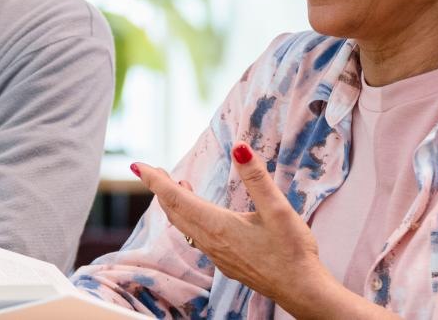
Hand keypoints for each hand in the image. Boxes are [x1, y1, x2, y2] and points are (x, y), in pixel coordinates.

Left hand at [132, 142, 341, 314]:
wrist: (300, 289)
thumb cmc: (291, 251)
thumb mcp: (277, 209)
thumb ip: (256, 177)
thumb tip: (239, 147)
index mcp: (217, 225)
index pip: (176, 198)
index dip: (155, 180)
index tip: (137, 166)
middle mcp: (210, 241)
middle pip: (174, 211)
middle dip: (160, 189)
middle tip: (152, 170)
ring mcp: (216, 254)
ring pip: (184, 225)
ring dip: (175, 204)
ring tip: (174, 185)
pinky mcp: (225, 262)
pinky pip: (196, 236)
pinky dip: (188, 219)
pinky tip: (200, 215)